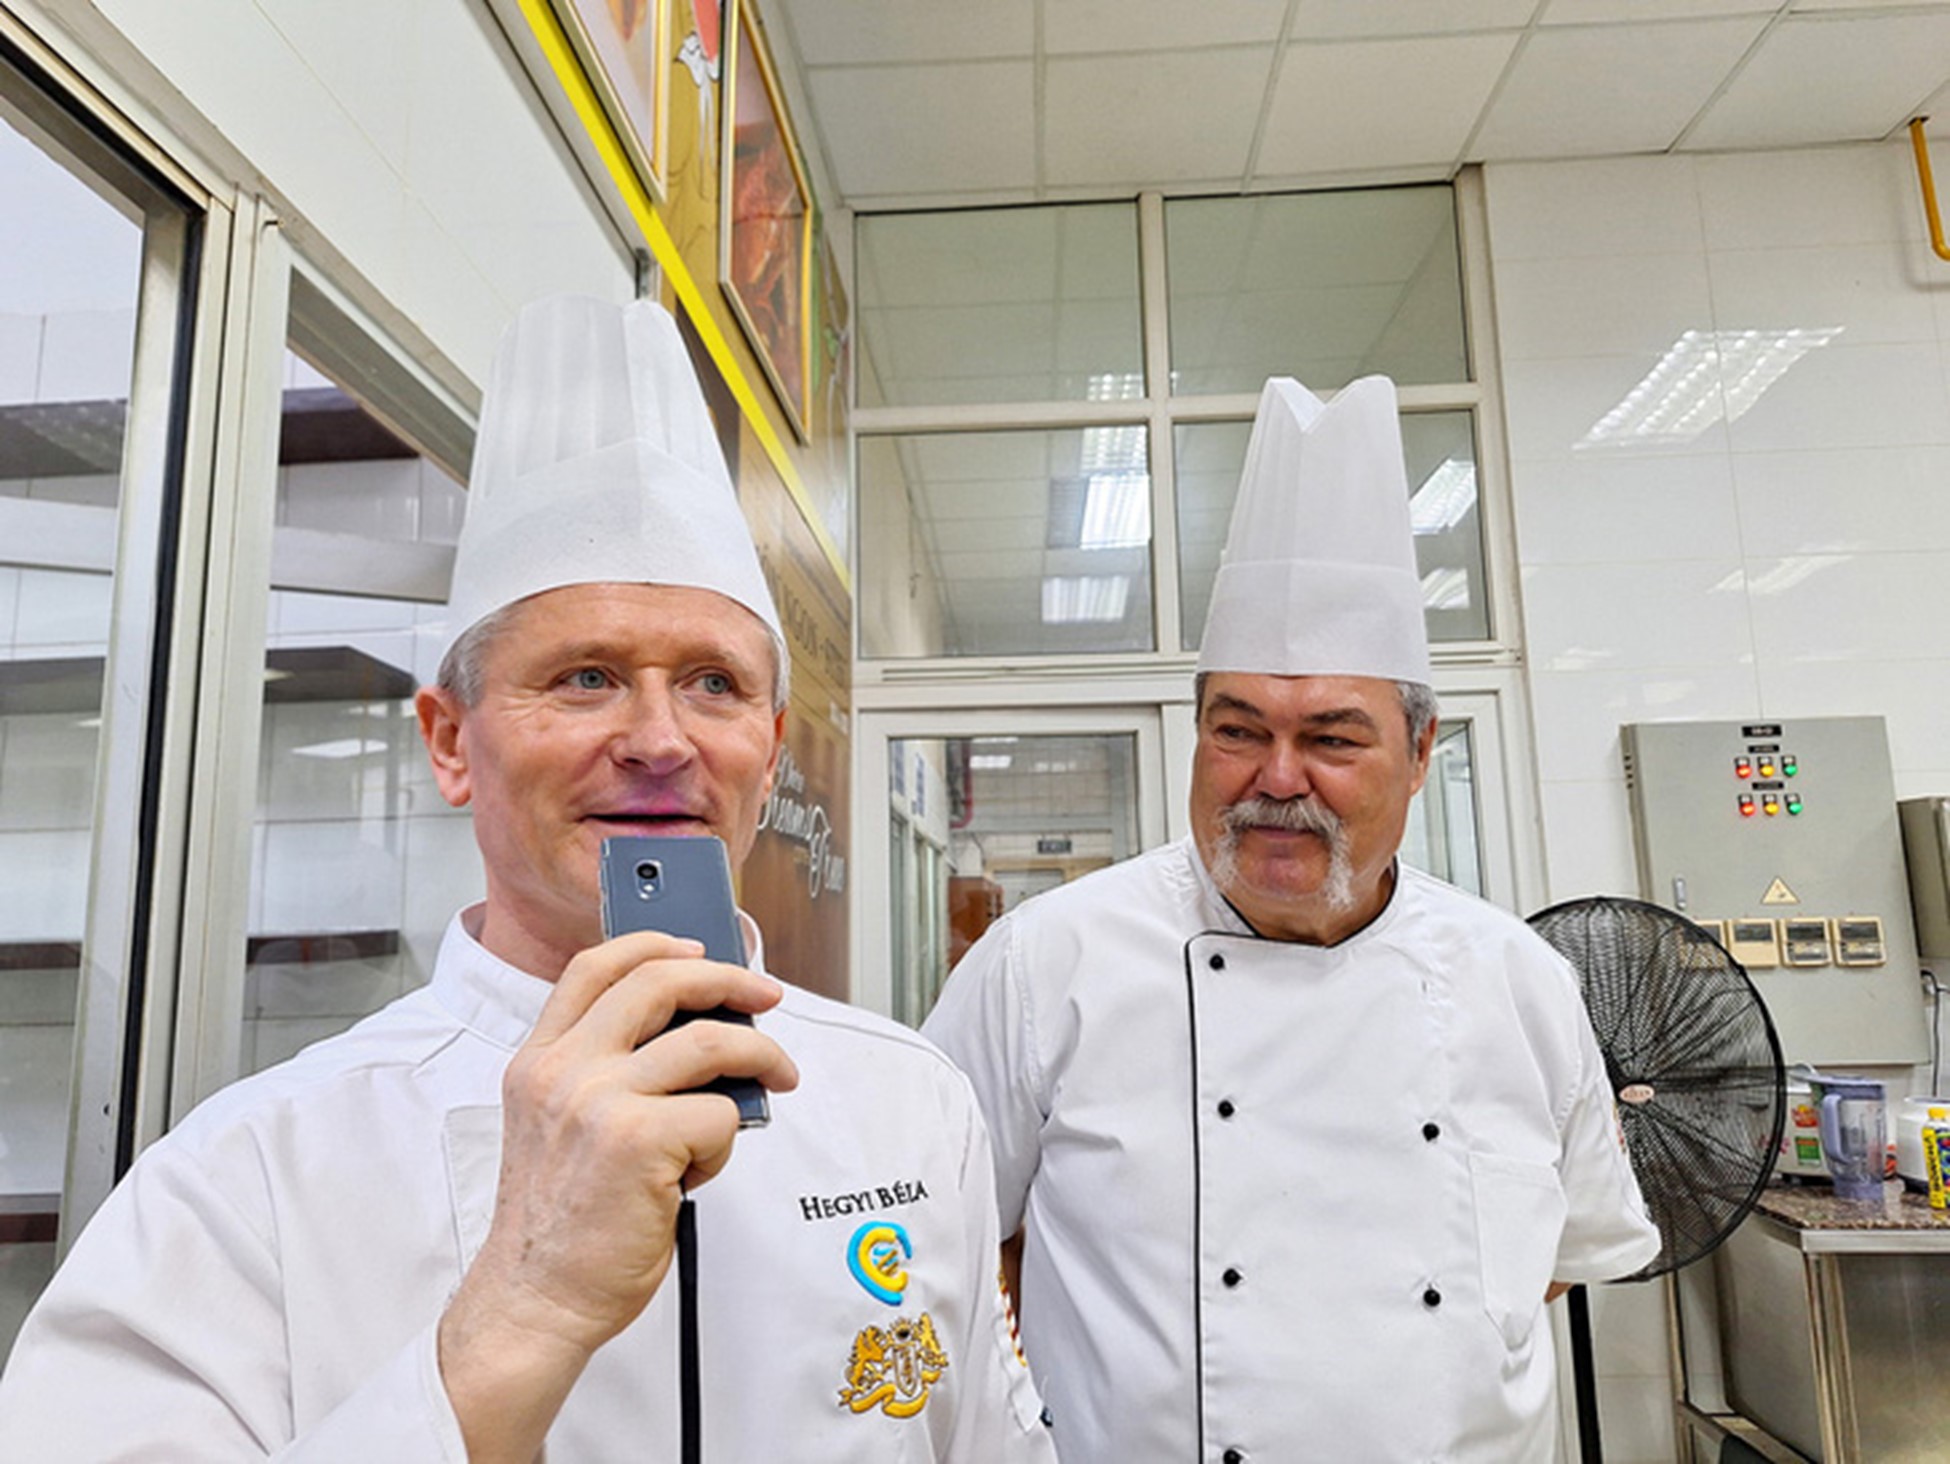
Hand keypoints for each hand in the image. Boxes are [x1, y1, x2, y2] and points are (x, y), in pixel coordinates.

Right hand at [437, 930, 798, 1459]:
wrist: (537, 1300)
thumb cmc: (561, 1225)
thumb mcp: (557, 1127)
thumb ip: (605, 1075)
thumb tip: (699, 1035)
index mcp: (538, 1062)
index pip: (594, 968)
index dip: (653, 942)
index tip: (698, 946)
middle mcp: (563, 1071)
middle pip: (661, 981)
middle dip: (730, 979)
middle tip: (766, 997)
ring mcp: (599, 1102)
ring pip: (709, 1042)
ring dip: (760, 1057)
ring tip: (778, 1078)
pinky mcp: (639, 1141)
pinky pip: (721, 1115)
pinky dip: (728, 1140)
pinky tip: (702, 1172)